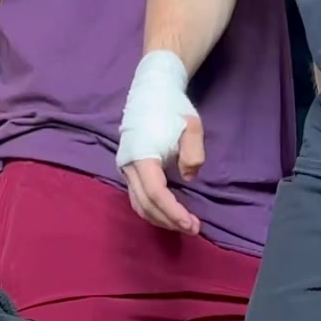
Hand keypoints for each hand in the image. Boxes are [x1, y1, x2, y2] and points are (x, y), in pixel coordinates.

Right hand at [122, 113, 203, 235]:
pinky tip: (170, 213)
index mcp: (142, 156)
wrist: (152, 91)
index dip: (173, 212)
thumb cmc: (172, 108)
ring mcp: (126, 169)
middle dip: (168, 220)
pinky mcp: (130, 170)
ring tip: (184, 224)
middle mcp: (129, 166)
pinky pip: (138, 197)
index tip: (191, 223)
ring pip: (139, 204)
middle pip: (145, 204)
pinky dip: (153, 209)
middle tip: (193, 229)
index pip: (156, 193)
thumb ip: (193, 152)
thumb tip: (189, 177)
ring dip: (160, 218)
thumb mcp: (191, 126)